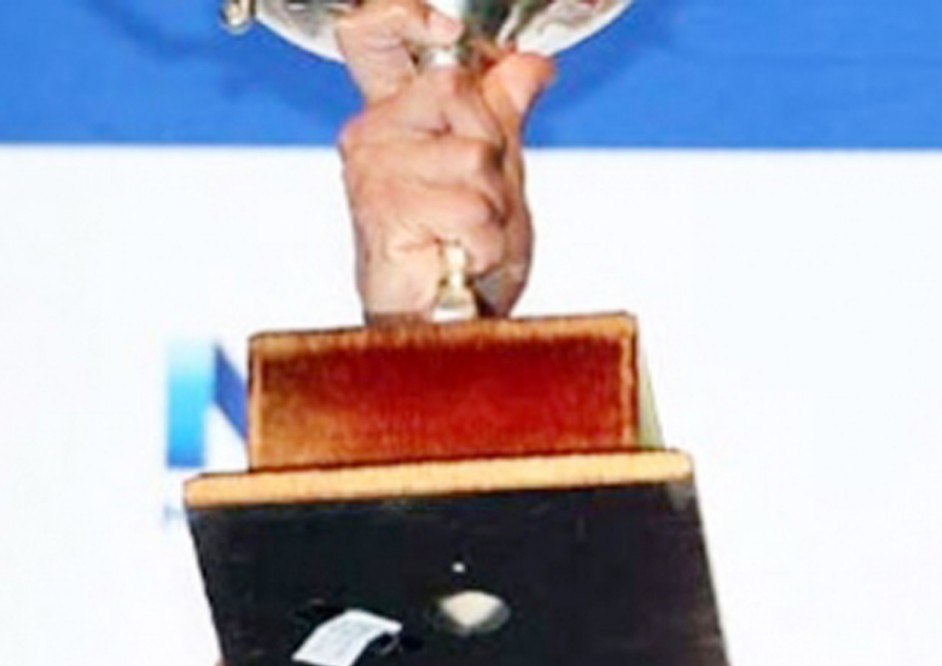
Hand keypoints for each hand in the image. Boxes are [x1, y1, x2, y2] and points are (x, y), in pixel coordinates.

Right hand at [335, 0, 553, 319]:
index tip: (447, 32)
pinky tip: (462, 253)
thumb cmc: (459, 252)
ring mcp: (374, 170)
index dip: (408, 16)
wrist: (445, 323)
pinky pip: (471, 205)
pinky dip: (487, 240)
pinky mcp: (385, 210)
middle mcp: (374, 133)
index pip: (373, 33)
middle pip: (456, 89)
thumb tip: (530, 63)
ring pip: (475, 155)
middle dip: (494, 148)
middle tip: (481, 197)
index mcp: (394, 113)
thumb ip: (505, 110)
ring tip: (471, 233)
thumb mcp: (498, 170)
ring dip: (495, 205)